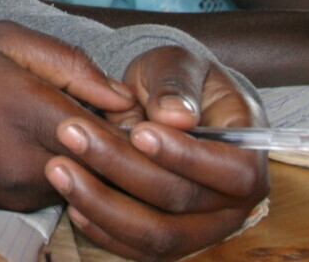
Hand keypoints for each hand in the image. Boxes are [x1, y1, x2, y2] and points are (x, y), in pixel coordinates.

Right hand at [0, 21, 138, 211]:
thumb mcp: (1, 38)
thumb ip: (68, 64)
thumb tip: (124, 95)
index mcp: (28, 112)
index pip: (114, 133)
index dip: (139, 123)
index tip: (149, 107)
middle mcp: (25, 162)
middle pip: (106, 170)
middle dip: (127, 150)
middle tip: (134, 123)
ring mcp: (12, 190)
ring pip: (84, 185)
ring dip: (96, 163)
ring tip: (88, 126)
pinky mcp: (2, 206)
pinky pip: (53, 192)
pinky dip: (66, 172)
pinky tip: (51, 142)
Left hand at [44, 45, 268, 260]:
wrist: (168, 106)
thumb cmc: (179, 82)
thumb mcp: (180, 65)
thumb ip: (177, 85)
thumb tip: (176, 116)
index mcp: (249, 155)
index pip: (231, 171)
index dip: (185, 156)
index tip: (139, 131)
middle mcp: (232, 203)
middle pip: (181, 200)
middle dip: (122, 167)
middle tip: (71, 132)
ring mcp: (201, 229)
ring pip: (155, 234)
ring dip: (102, 203)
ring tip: (58, 167)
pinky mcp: (168, 242)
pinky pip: (135, 248)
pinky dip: (101, 226)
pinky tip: (70, 198)